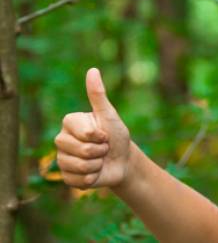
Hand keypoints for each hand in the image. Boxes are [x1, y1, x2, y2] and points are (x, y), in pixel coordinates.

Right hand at [55, 68, 130, 188]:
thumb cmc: (117, 135)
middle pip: (82, 151)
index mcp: (69, 122)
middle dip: (100, 151)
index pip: (84, 133)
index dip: (99, 136)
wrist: (122, 161)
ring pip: (80, 166)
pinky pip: (77, 181)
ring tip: (99, 159)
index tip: (104, 134)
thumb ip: (98, 95)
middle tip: (103, 148)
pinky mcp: (65, 177)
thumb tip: (92, 70)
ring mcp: (61, 159)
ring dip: (97, 165)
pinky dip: (92, 179)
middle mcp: (61, 139)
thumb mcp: (110, 115)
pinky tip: (94, 173)